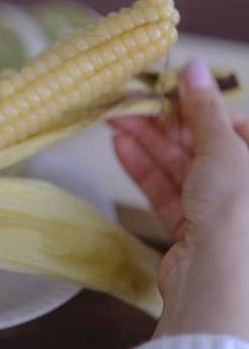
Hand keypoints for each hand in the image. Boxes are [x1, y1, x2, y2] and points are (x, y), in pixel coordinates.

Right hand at [112, 59, 248, 340]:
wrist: (219, 283)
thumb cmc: (236, 210)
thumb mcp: (223, 147)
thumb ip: (203, 108)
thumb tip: (193, 65)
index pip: (231, 123)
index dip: (197, 103)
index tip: (165, 84)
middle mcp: (243, 186)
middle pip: (200, 144)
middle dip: (164, 121)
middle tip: (130, 99)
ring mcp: (217, 210)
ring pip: (178, 166)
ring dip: (147, 140)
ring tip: (114, 117)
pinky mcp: (189, 230)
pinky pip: (165, 191)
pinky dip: (143, 168)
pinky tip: (119, 145)